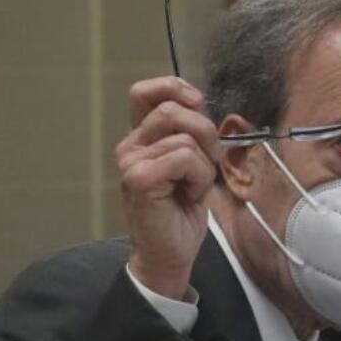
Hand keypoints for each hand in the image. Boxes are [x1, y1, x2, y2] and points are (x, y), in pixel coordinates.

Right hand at [116, 77, 220, 298]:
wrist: (170, 253)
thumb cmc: (181, 212)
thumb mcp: (193, 165)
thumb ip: (191, 134)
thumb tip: (199, 104)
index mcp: (142, 138)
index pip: (146, 92)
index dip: (174, 88)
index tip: (198, 103)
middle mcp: (131, 145)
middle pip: (172, 109)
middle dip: (204, 132)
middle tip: (209, 161)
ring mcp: (131, 161)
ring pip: (185, 138)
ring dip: (203, 165)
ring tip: (193, 187)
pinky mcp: (139, 178)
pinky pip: (184, 158)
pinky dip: (199, 177)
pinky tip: (189, 195)